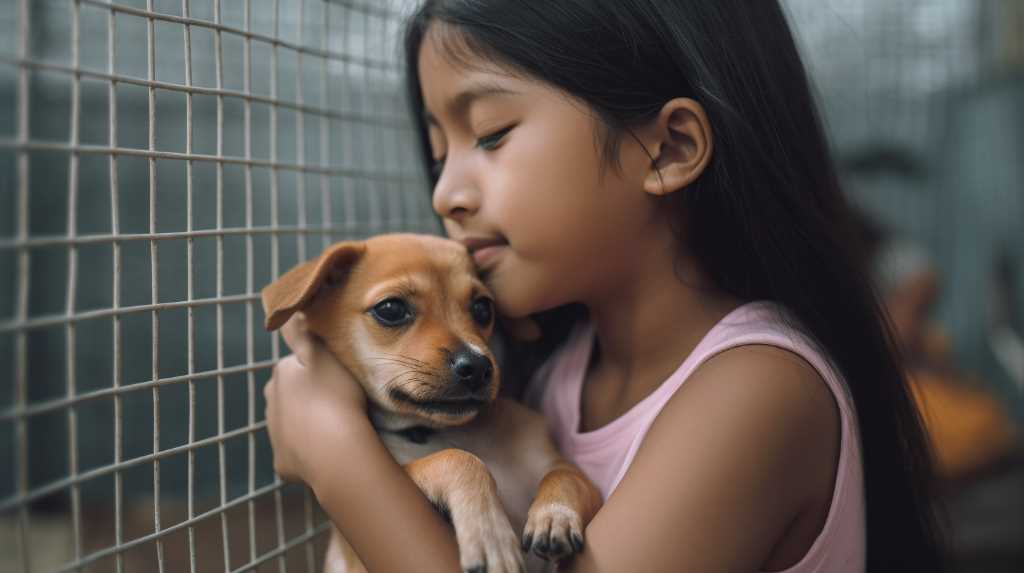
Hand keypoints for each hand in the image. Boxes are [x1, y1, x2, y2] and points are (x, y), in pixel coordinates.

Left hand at [263, 312, 367, 482]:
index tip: (338, 377)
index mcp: (281, 374)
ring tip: (335, 428)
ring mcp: (275, 434)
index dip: (318, 370)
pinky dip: (308, 452)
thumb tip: (288, 312)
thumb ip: (303, 333)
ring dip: (307, 423)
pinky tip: (327, 451)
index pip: (296, 365)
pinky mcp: (282, 462)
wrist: (336, 452)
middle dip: (307, 396)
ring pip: (292, 422)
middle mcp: (271, 401)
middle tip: (338, 402)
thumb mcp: (323, 355)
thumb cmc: (335, 397)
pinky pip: (296, 453)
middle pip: (290, 394)